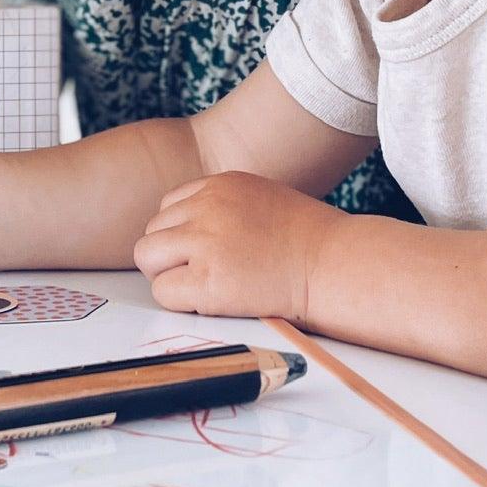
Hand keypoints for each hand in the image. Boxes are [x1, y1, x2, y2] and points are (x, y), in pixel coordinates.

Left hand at [133, 170, 337, 322]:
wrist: (336, 265)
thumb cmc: (309, 242)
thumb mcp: (262, 201)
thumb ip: (223, 207)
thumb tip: (186, 230)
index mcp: (221, 184)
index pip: (169, 206)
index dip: (182, 234)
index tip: (206, 253)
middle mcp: (207, 207)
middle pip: (152, 232)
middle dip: (169, 257)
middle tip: (201, 275)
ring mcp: (205, 241)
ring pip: (149, 258)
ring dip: (169, 277)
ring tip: (205, 288)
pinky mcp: (207, 280)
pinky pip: (163, 292)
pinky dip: (180, 302)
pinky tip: (213, 301)